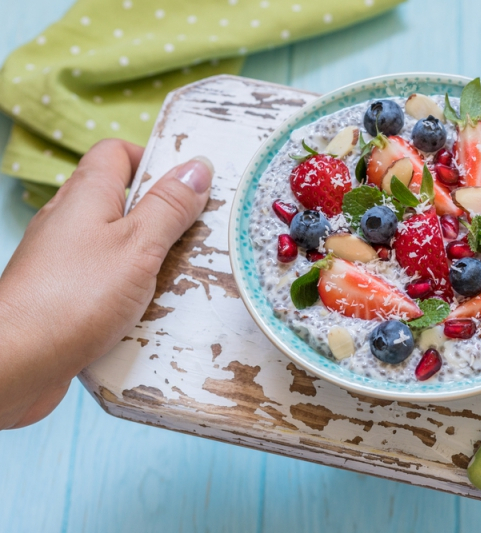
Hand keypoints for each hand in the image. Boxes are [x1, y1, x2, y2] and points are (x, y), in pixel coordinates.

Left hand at [0, 139, 213, 429]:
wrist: (18, 360)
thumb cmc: (76, 297)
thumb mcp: (139, 245)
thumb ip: (169, 206)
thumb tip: (197, 167)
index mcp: (86, 194)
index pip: (117, 153)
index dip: (153, 161)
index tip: (187, 186)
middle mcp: (69, 219)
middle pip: (120, 199)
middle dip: (160, 215)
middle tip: (193, 234)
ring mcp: (63, 258)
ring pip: (115, 242)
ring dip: (147, 256)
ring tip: (177, 275)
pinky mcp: (63, 293)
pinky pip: (105, 278)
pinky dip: (129, 288)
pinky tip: (147, 308)